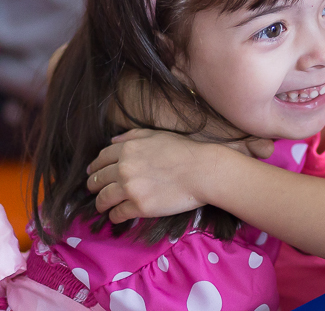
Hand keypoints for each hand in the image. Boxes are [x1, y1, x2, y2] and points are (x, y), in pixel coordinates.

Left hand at [86, 129, 224, 222]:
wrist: (203, 171)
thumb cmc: (185, 151)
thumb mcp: (158, 135)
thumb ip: (133, 136)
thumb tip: (113, 140)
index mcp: (128, 149)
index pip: (102, 158)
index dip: (95, 166)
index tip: (92, 173)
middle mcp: (124, 168)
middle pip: (98, 180)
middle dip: (93, 186)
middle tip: (93, 191)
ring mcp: (131, 188)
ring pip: (103, 199)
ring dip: (100, 204)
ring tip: (102, 206)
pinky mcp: (139, 207)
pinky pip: (117, 214)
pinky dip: (114, 216)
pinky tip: (116, 216)